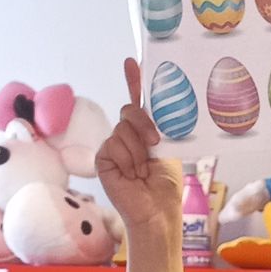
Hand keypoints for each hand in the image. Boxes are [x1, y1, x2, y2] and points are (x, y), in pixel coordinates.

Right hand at [95, 57, 182, 239]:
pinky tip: (131, 174)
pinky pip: (113, 144)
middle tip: (154, 143)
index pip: (138, 102)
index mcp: (145, 133)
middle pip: (130, 110)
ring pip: (123, 128)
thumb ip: (159, 126)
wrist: (156, 211)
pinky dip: (127, 159)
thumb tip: (159, 103)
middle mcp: (127, 136)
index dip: (135, 80)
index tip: (133, 60)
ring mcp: (113, 146)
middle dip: (144, 124)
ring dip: (138, 150)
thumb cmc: (165, 186)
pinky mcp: (102, 158)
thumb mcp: (168, 149)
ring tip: (143, 171)